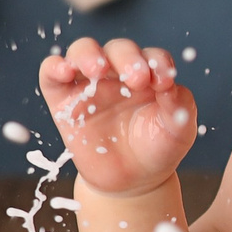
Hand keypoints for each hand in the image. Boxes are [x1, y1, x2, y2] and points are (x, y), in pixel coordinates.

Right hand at [39, 38, 198, 195]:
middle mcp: (118, 74)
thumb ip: (179, 104)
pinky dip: (55, 66)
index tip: (164, 82)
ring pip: (83, 51)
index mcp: (149, 75)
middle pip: (119, 49)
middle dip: (128, 58)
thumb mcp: (178, 130)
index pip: (152, 56)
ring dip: (89, 54)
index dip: (158, 62)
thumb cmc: (157, 150)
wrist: (131, 182)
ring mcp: (89, 84)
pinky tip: (65, 70)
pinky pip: (52, 73)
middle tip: (137, 79)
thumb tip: (168, 83)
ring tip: (98, 70)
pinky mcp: (64, 101)